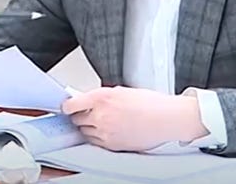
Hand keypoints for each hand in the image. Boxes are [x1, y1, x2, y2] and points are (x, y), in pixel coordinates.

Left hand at [61, 86, 207, 151]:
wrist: (167, 119)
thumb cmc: (151, 103)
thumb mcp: (123, 91)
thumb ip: (103, 96)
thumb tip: (89, 100)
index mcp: (103, 96)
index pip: (71, 104)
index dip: (68, 106)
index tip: (69, 106)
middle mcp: (101, 114)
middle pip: (76, 119)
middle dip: (81, 115)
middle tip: (91, 112)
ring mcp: (105, 131)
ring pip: (84, 131)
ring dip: (89, 127)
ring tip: (105, 121)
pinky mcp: (111, 145)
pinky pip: (95, 142)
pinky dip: (98, 137)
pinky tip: (111, 130)